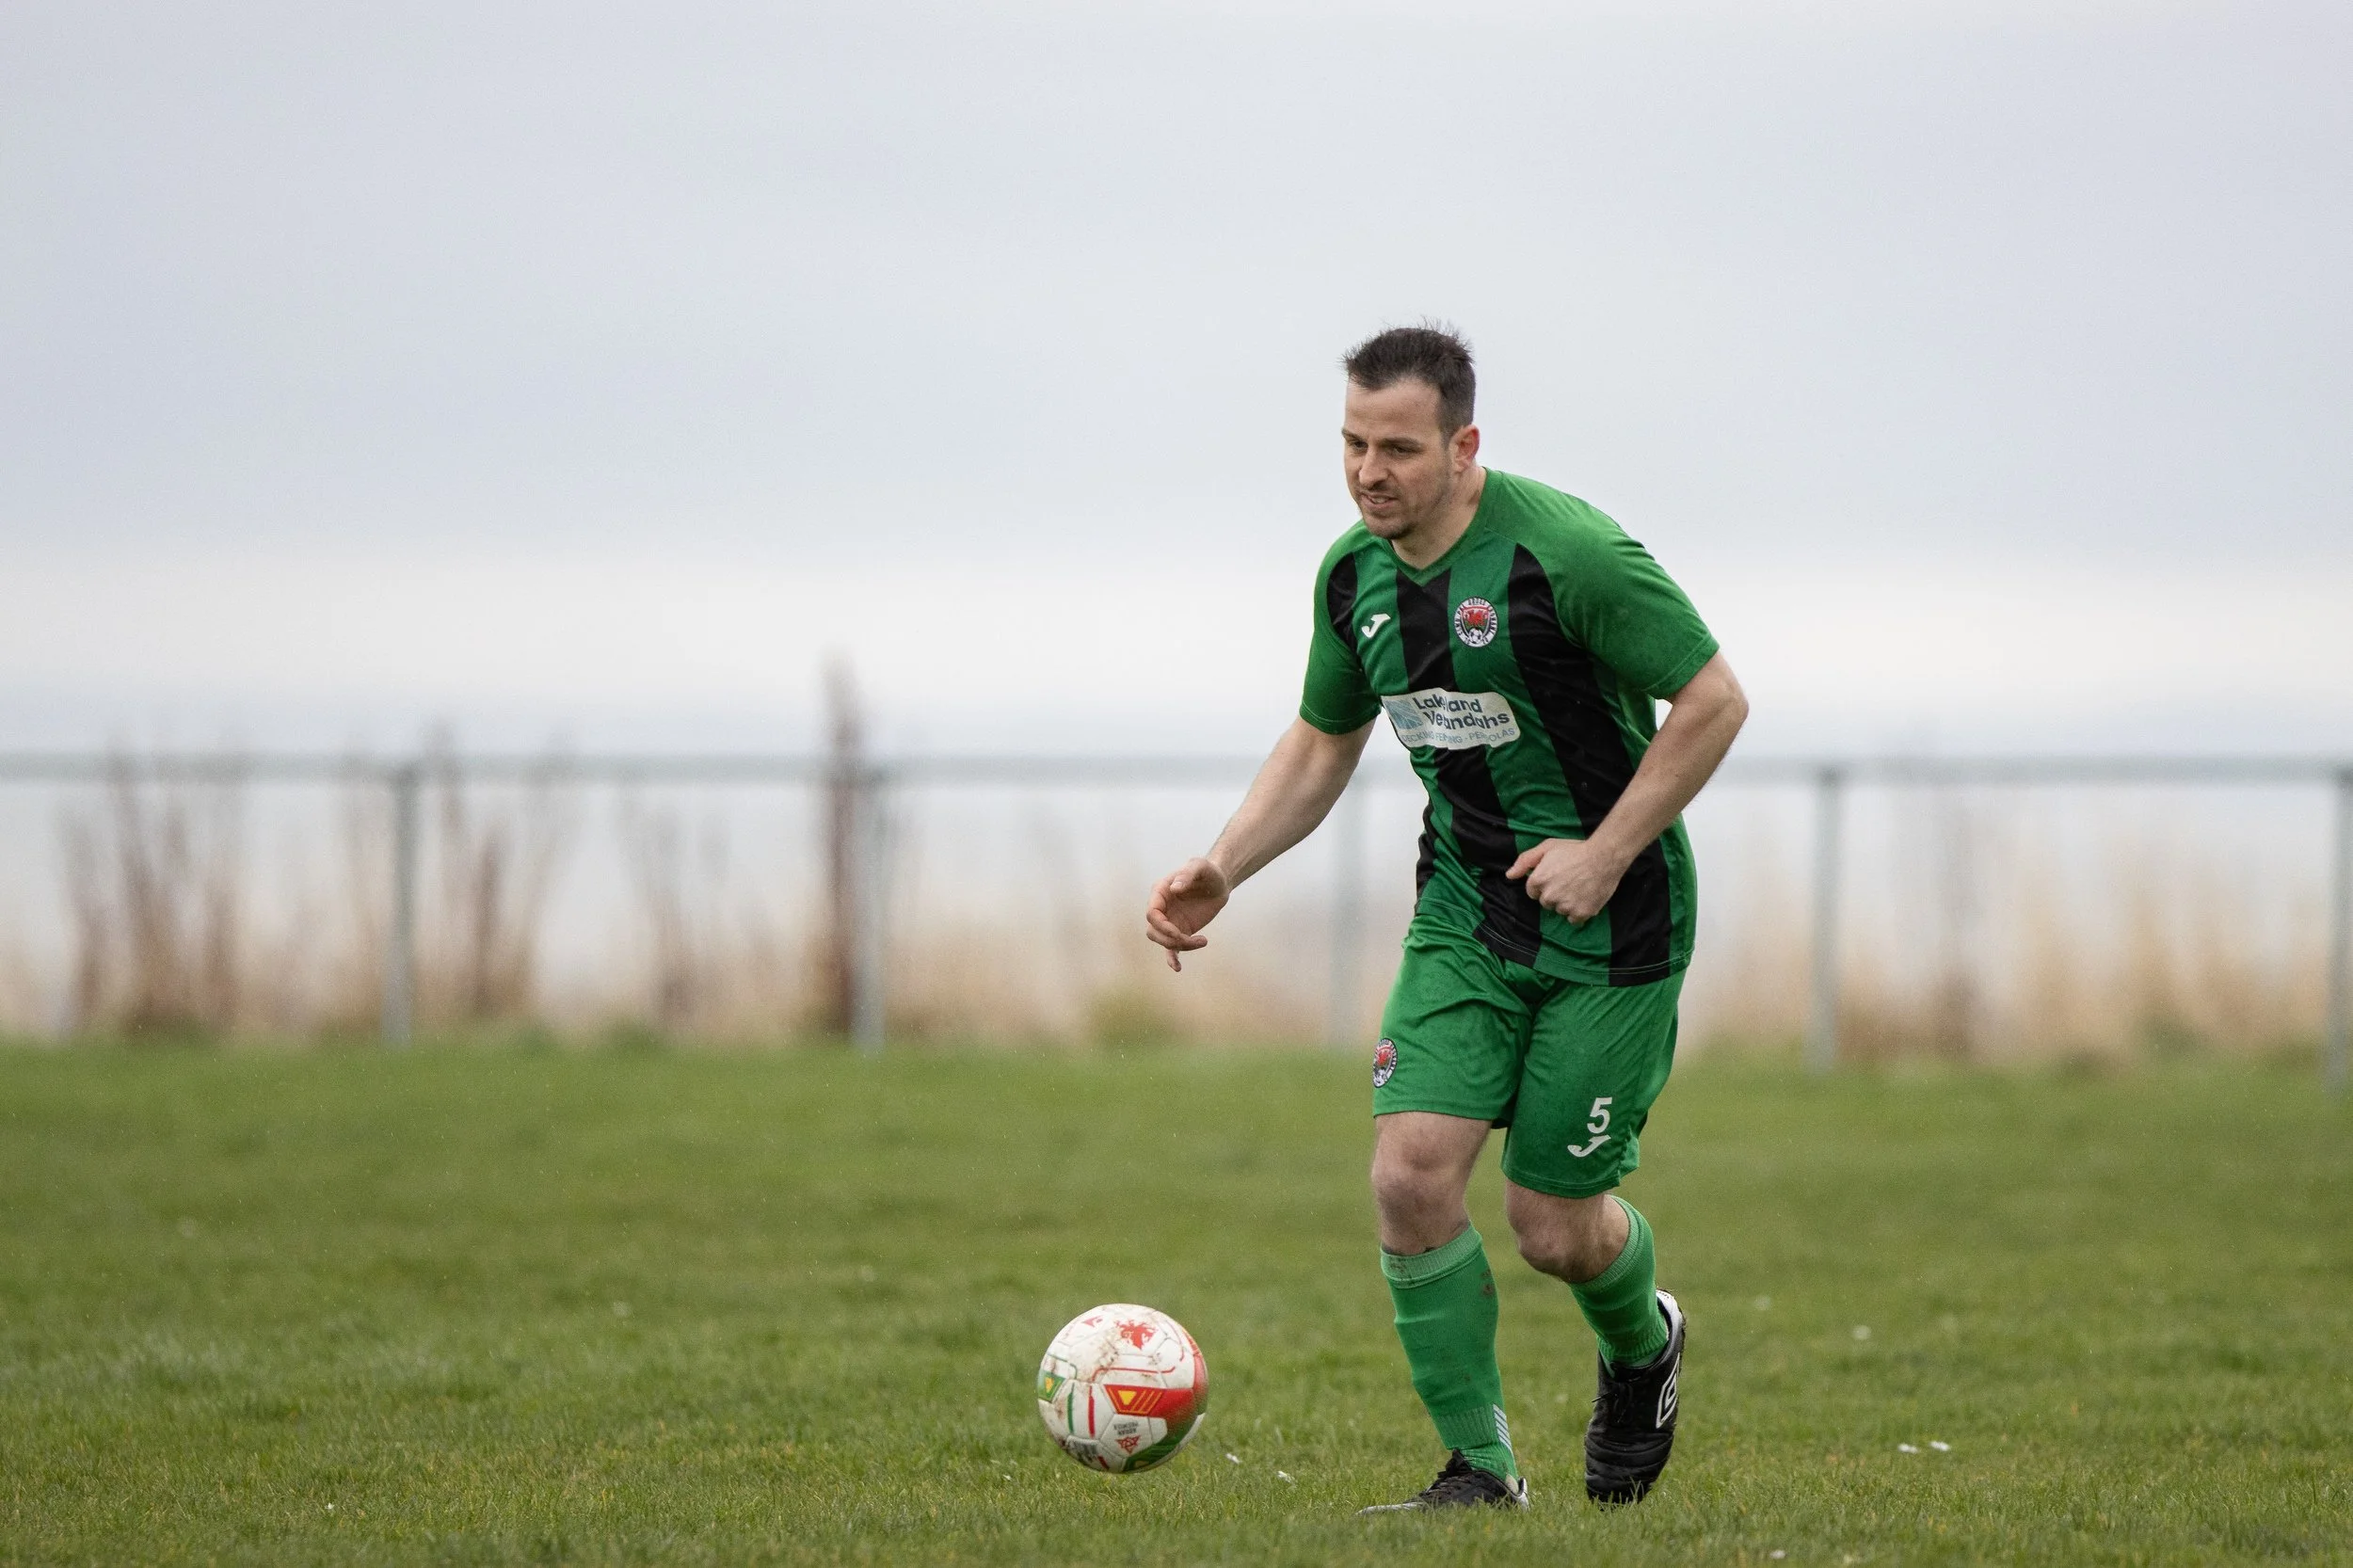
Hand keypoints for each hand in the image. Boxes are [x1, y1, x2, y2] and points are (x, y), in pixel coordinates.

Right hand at [1145, 857, 1231, 971]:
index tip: (1179, 932)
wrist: (1219, 883)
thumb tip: (1174, 888)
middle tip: (1193, 940)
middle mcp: (1161, 908)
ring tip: (1202, 942)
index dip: (1162, 926)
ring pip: (1163, 941)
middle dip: (1170, 939)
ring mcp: (1170, 921)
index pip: (1152, 913)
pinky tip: (1177, 968)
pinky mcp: (1180, 931)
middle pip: (1153, 931)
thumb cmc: (1207, 871)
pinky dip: (1172, 959)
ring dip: (1178, 947)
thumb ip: (1187, 874)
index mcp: (1160, 892)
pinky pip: (1171, 948)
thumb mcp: (1200, 866)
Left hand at [1504, 837, 1627, 924]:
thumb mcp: (1547, 847)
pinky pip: (1574, 920)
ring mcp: (1565, 906)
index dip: (1544, 883)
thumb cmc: (1575, 850)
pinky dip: (1579, 912)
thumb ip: (1525, 861)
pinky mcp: (1581, 913)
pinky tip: (1585, 898)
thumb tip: (1509, 876)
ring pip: (1560, 911)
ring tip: (1579, 888)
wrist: (1604, 857)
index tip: (1556, 876)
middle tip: (1569, 881)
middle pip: (1546, 902)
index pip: (1533, 892)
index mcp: (1538, 881)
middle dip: (1554, 894)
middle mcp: (1549, 896)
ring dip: (1567, 903)